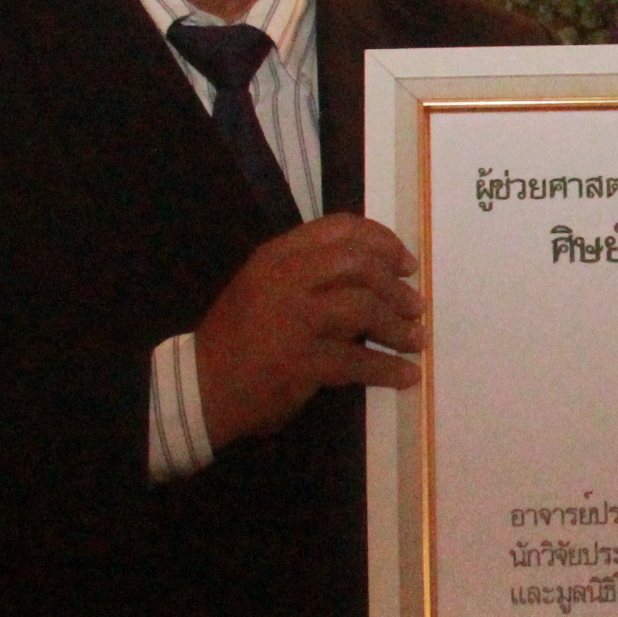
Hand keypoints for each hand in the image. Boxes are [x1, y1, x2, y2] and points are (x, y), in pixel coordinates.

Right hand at [194, 213, 427, 449]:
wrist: (201, 387)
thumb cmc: (237, 338)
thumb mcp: (263, 286)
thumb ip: (306, 273)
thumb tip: (371, 273)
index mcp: (277, 255)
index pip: (340, 229)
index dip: (383, 242)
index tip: (405, 262)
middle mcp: (285, 279)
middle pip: (359, 266)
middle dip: (395, 286)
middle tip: (415, 305)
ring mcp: (293, 319)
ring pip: (364, 308)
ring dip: (398, 327)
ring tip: (416, 340)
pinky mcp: (302, 361)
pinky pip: (359, 361)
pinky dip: (389, 369)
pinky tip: (406, 376)